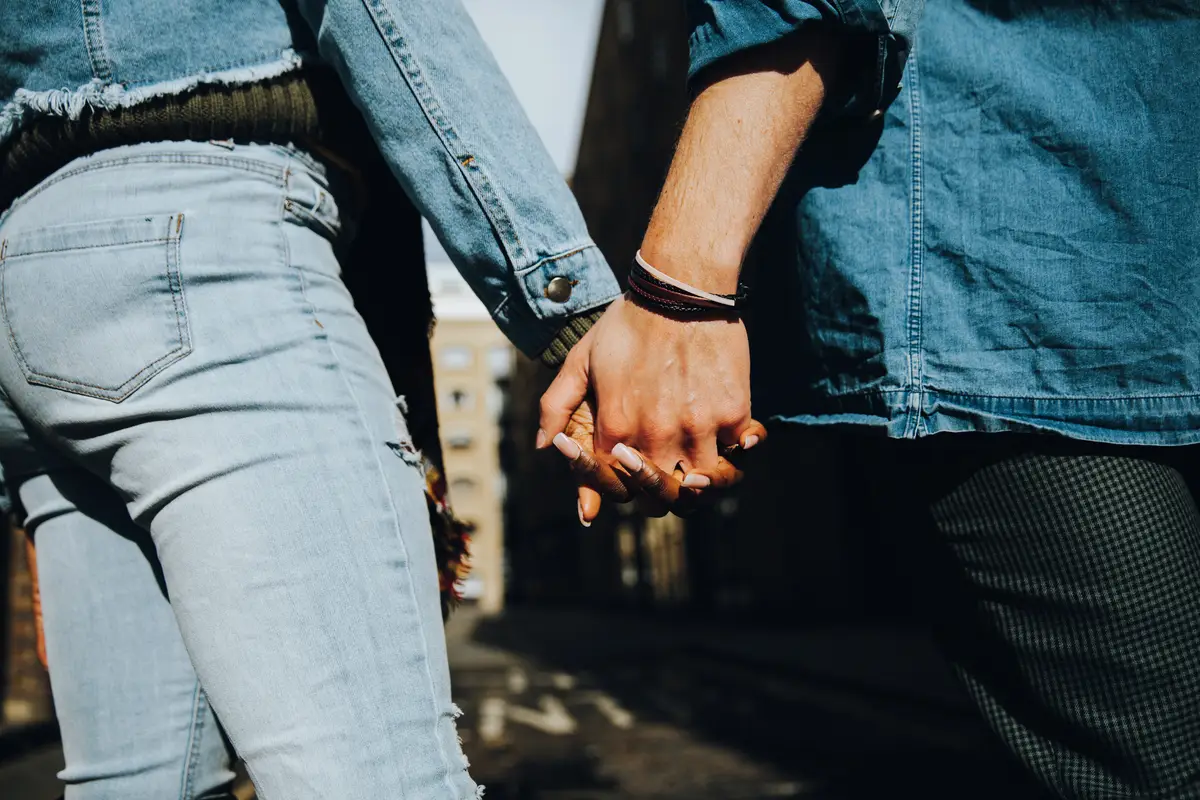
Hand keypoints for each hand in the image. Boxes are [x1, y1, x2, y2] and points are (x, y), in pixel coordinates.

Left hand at [539, 295, 755, 479]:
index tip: (633, 475)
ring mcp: (696, 428)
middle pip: (660, 499)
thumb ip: (556, 406)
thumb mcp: (580, 360)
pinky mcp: (732, 414)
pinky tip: (734, 443)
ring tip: (701, 472)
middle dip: (661, 494)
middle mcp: (654, 436)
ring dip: (701, 484)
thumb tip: (545, 446)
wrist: (680, 288)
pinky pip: (739, 453)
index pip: (616, 487)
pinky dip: (737, 452)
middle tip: (669, 479)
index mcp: (615, 428)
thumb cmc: (627, 322)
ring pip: (702, 487)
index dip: (624, 487)